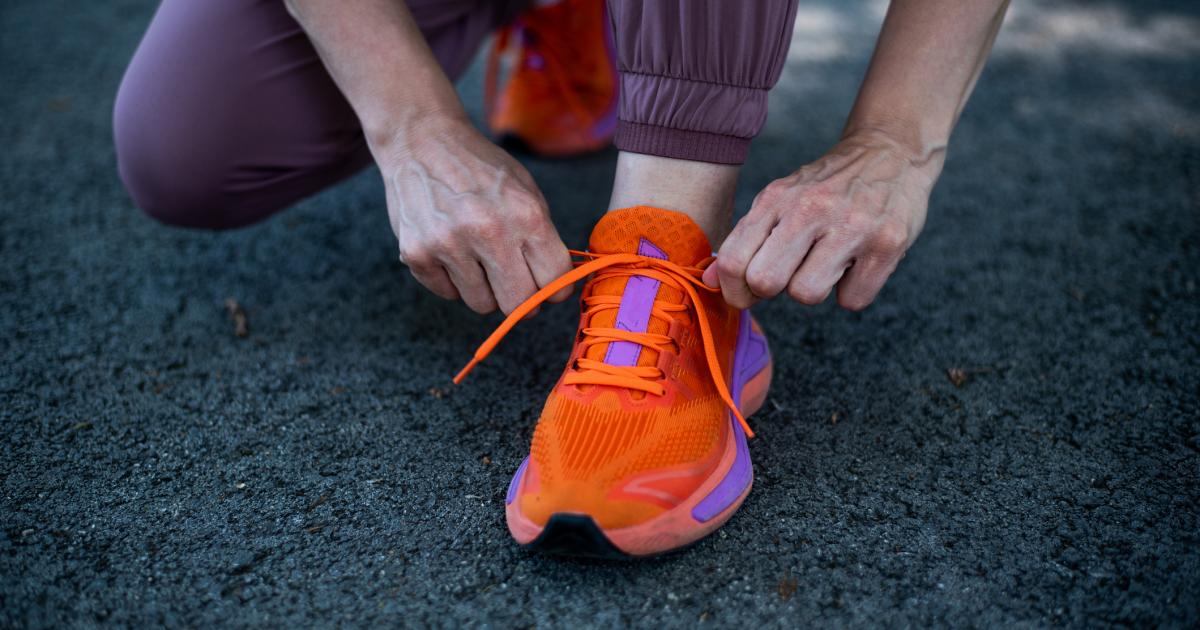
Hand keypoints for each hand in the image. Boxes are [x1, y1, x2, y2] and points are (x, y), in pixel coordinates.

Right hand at [374, 113, 572, 314]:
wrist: (421, 142)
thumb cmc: (480, 169)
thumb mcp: (525, 190)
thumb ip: (543, 238)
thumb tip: (555, 288)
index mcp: (524, 214)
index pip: (554, 280)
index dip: (554, 290)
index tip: (547, 287)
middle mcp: (487, 231)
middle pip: (518, 305)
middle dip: (520, 300)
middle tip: (514, 283)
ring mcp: (448, 244)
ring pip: (482, 305)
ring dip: (484, 289)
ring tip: (477, 257)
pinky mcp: (416, 254)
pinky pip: (448, 294)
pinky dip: (453, 281)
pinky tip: (450, 250)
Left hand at [705, 130, 940, 310]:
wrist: (890, 153)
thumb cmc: (826, 186)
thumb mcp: (780, 199)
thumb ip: (745, 238)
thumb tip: (709, 280)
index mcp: (776, 198)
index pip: (734, 260)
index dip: (734, 289)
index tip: (747, 292)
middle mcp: (811, 209)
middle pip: (766, 281)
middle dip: (773, 290)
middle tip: (788, 276)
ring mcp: (851, 227)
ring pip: (807, 294)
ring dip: (814, 290)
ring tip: (827, 264)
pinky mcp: (887, 245)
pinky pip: (852, 300)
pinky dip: (852, 291)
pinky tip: (856, 265)